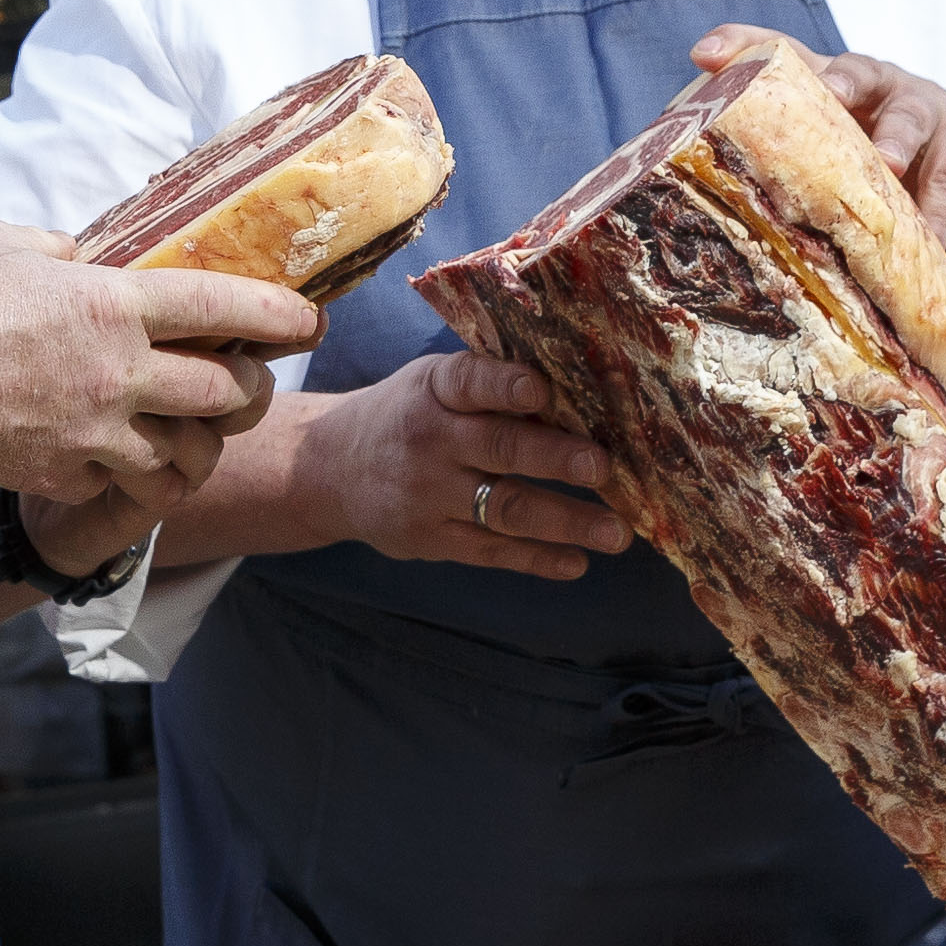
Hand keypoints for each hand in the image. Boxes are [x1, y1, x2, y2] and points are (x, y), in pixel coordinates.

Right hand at [0, 221, 317, 523]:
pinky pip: (119, 482)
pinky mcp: (58, 473)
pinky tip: (118, 453)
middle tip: (249, 380)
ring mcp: (90, 432)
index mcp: (109, 303)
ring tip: (192, 427)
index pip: (223, 307)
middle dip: (251, 389)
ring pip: (184, 454)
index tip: (308, 320)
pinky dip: (130, 472)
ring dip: (198, 442)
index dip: (279, 315)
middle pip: (224, 394)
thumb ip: (63, 252)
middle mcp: (115, 372)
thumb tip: (88, 260)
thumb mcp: (5, 242)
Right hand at [299, 351, 630, 584]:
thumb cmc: (406, 416)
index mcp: (434, 390)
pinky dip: (537, 558)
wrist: (329, 468)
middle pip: (499, 449)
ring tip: (616, 533)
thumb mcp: (431, 385)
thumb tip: (578, 392)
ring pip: (505, 508)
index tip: (542, 390)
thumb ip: (489, 389)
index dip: (505, 386)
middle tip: (604, 468)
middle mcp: (431, 441)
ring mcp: (429, 495)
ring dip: (565, 521)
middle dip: (555, 458)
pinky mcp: (431, 540)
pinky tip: (577, 562)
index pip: (471, 383)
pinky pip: (491, 551)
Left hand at [705, 29, 945, 249]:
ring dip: (898, 139)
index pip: (784, 54)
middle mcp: (876, 85)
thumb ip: (785, 167)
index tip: (704, 54)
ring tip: (888, 165)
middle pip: (855, 70)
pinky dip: (935, 212)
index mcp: (830, 83)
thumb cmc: (876, 155)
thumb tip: (703, 212)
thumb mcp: (833, 151)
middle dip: (838, 79)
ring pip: (910, 117)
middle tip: (828, 92)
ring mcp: (924, 109)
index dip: (744, 45)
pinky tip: (927, 241)